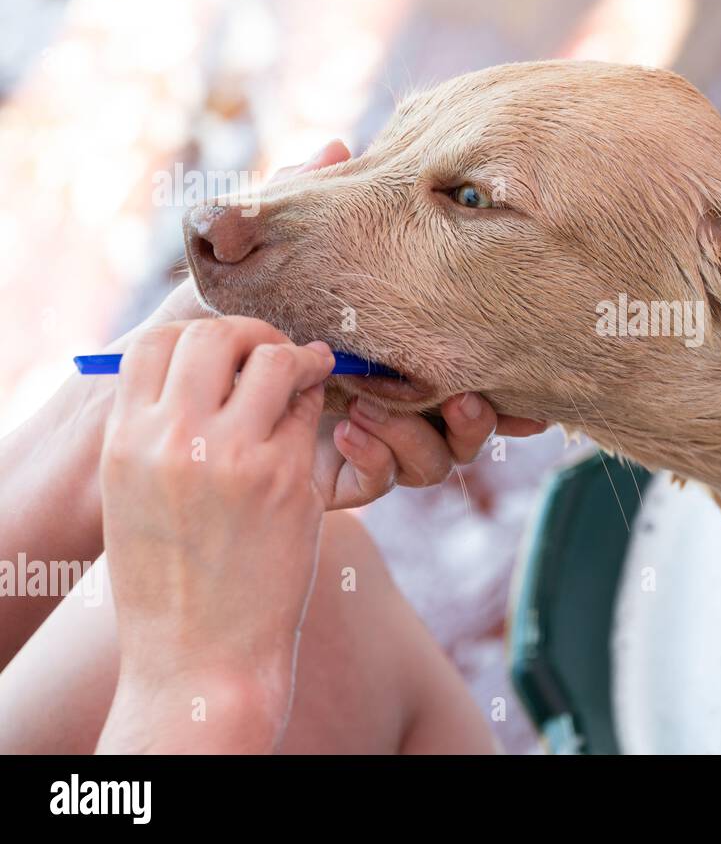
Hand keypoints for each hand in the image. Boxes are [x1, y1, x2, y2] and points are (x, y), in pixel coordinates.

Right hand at [97, 317, 333, 751]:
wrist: (201, 656)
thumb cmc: (169, 578)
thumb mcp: (135, 495)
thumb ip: (156, 430)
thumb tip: (201, 371)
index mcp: (124, 441)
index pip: (156, 344)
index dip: (198, 336)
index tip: (227, 348)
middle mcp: (173, 439)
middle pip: (216, 337)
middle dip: (253, 334)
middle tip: (276, 350)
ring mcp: (234, 456)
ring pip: (274, 361)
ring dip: (296, 361)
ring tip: (309, 373)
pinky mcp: (287, 478)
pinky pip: (310, 413)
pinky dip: (318, 408)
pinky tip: (325, 421)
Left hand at [139, 140, 547, 510]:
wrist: (161, 387)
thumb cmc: (213, 315)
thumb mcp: (261, 256)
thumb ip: (300, 205)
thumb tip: (339, 145)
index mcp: (393, 355)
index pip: (463, 368)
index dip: (502, 381)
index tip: (530, 386)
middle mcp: (391, 403)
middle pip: (467, 427)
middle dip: (480, 419)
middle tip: (469, 399)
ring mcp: (367, 444)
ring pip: (434, 461)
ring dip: (418, 435)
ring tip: (375, 408)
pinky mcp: (338, 477)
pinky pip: (383, 479)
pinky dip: (378, 455)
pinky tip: (346, 429)